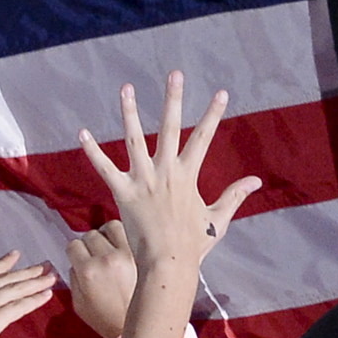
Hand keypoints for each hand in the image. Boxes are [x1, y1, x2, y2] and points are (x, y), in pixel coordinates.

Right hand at [0, 250, 59, 337]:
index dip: (2, 265)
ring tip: (51, 275)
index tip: (15, 255)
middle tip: (44, 264)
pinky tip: (47, 294)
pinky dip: (35, 299)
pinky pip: (19, 306)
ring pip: (15, 289)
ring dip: (35, 282)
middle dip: (26, 272)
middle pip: (5, 279)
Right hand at [65, 219, 135, 337]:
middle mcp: (107, 258)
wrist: (135, 326)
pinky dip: (123, 236)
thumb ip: (73, 278)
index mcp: (88, 271)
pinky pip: (129, 232)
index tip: (78, 258)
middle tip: (93, 256)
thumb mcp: (78, 303)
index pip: (73, 244)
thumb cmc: (106, 319)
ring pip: (110, 227)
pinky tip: (121, 248)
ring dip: (105, 235)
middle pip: (90, 235)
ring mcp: (127, 254)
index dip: (74, 252)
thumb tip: (75, 260)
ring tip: (107, 248)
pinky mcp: (142, 254)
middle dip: (88, 245)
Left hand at [78, 73, 254, 276]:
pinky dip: (92, 151)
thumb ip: (234, 195)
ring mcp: (143, 180)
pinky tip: (82, 133)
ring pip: (134, 139)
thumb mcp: (217, 219)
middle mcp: (165, 171)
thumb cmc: (193, 245)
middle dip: (173, 99)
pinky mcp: (122, 192)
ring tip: (126, 88)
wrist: (168, 264)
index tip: (221, 93)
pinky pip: (104, 168)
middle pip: (170, 127)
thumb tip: (255, 180)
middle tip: (175, 74)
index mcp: (188, 175)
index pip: (203, 137)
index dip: (213, 114)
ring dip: (129, 112)